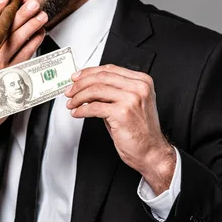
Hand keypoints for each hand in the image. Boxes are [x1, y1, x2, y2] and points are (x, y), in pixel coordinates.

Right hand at [0, 0, 47, 152]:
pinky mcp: (12, 77)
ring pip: (17, 42)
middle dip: (20, 15)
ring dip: (32, 26)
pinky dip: (34, 43)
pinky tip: (40, 34)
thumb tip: (3, 17)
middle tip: (32, 4)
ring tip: (42, 16)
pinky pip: (26, 56)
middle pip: (4, 30)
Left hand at [65, 64, 175, 193]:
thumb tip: (88, 88)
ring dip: (79, 97)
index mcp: (142, 81)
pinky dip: (82, 110)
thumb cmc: (140, 132)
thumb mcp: (128, 105)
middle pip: (101, 77)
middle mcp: (139, 87)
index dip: (89, 72)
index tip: (77, 78)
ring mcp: (132, 99)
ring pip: (96, 90)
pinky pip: (94, 107)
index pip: (110, 69)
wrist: (151, 151)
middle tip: (70, 91)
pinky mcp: (122, 113)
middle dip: (80, 84)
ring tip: (72, 104)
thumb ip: (111, 93)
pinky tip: (77, 113)